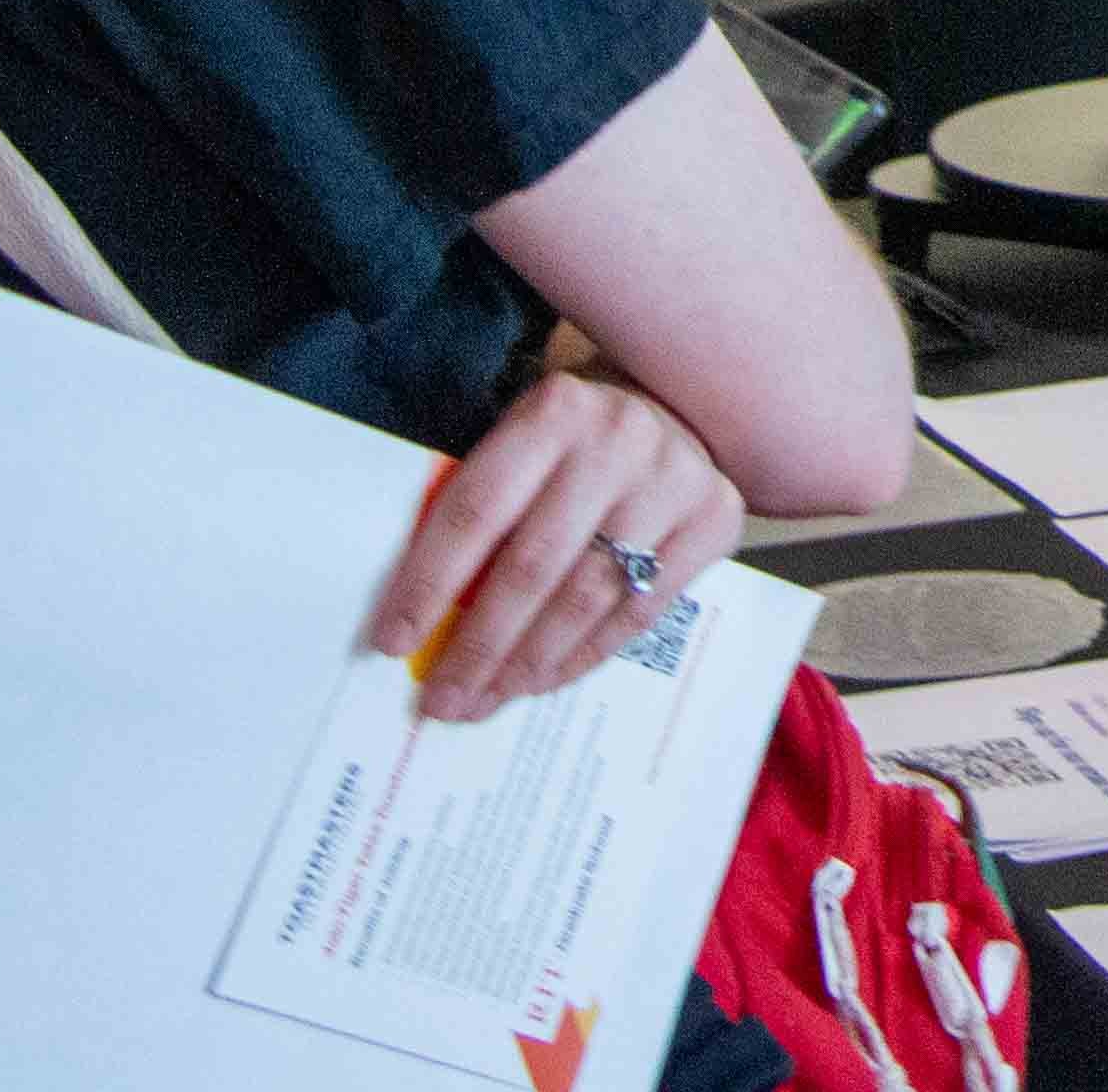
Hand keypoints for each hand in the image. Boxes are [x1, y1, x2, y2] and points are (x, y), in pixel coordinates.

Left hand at [367, 368, 745, 726]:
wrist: (681, 407)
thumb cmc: (574, 441)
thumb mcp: (523, 444)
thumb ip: (483, 511)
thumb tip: (420, 621)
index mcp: (555, 410)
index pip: (476, 511)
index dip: (428, 584)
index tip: (392, 644)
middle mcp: (620, 439)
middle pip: (532, 564)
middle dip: (479, 644)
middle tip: (442, 700)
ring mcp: (675, 480)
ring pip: (587, 595)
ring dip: (529, 662)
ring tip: (487, 700)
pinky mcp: (716, 519)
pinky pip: (640, 610)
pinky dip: (585, 654)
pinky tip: (544, 680)